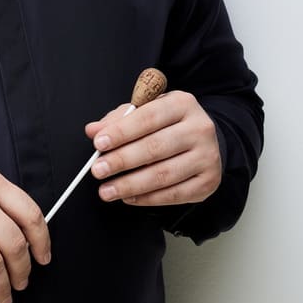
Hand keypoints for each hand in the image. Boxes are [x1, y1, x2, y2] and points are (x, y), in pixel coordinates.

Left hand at [84, 90, 221, 205]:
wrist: (204, 140)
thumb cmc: (169, 125)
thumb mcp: (146, 112)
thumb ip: (119, 120)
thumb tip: (94, 130)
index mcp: (182, 104)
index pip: (148, 117)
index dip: (121, 132)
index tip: (98, 144)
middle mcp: (200, 128)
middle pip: (155, 147)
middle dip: (122, 161)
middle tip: (98, 170)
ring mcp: (208, 156)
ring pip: (163, 175)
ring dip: (130, 185)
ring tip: (107, 190)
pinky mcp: (208, 181)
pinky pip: (174, 194)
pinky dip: (147, 198)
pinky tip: (128, 197)